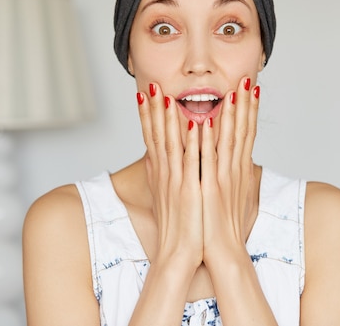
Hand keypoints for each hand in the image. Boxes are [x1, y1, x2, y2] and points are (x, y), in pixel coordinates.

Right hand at [137, 83, 203, 268]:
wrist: (178, 255)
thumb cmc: (179, 226)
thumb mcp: (168, 196)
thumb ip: (166, 176)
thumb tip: (161, 160)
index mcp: (162, 174)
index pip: (151, 138)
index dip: (147, 116)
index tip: (144, 95)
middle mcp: (165, 175)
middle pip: (156, 135)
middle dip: (154, 109)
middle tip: (151, 85)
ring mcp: (176, 182)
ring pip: (172, 143)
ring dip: (170, 118)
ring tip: (168, 94)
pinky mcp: (190, 191)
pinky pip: (192, 161)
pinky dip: (194, 142)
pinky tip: (195, 123)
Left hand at [199, 76, 260, 267]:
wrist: (221, 251)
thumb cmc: (221, 225)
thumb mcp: (228, 194)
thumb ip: (229, 174)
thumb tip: (232, 160)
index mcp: (236, 170)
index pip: (246, 133)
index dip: (249, 110)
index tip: (251, 89)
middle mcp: (233, 170)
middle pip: (242, 130)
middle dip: (245, 104)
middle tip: (246, 79)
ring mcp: (222, 178)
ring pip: (228, 140)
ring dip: (229, 114)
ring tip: (231, 91)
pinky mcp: (210, 188)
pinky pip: (207, 160)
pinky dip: (205, 141)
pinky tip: (203, 123)